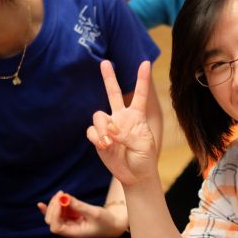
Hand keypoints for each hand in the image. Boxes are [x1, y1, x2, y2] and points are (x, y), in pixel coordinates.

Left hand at [37, 190, 125, 237]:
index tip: (61, 202)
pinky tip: (45, 203)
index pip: (56, 226)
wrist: (115, 226)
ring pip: (55, 215)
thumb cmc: (107, 223)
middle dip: (53, 207)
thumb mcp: (95, 213)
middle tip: (61, 194)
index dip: (54, 214)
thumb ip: (79, 206)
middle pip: (52, 221)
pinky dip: (55, 206)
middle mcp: (69, 230)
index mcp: (73, 233)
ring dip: (55, 204)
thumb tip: (65, 197)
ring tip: (62, 193)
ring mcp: (70, 224)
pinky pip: (60, 213)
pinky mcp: (72, 218)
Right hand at [88, 60, 159, 185]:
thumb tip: (110, 129)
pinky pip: (92, 131)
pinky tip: (105, 146)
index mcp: (137, 116)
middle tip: (105, 62)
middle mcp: (122, 117)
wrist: (135, 175)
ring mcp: (109, 127)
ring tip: (109, 142)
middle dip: (109, 78)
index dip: (142, 79)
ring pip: (98, 116)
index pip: (140, 95)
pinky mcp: (99, 137)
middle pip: (113, 93)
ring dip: (103, 128)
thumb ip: (127, 135)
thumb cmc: (144, 158)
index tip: (146, 63)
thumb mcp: (143, 145)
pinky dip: (97, 138)